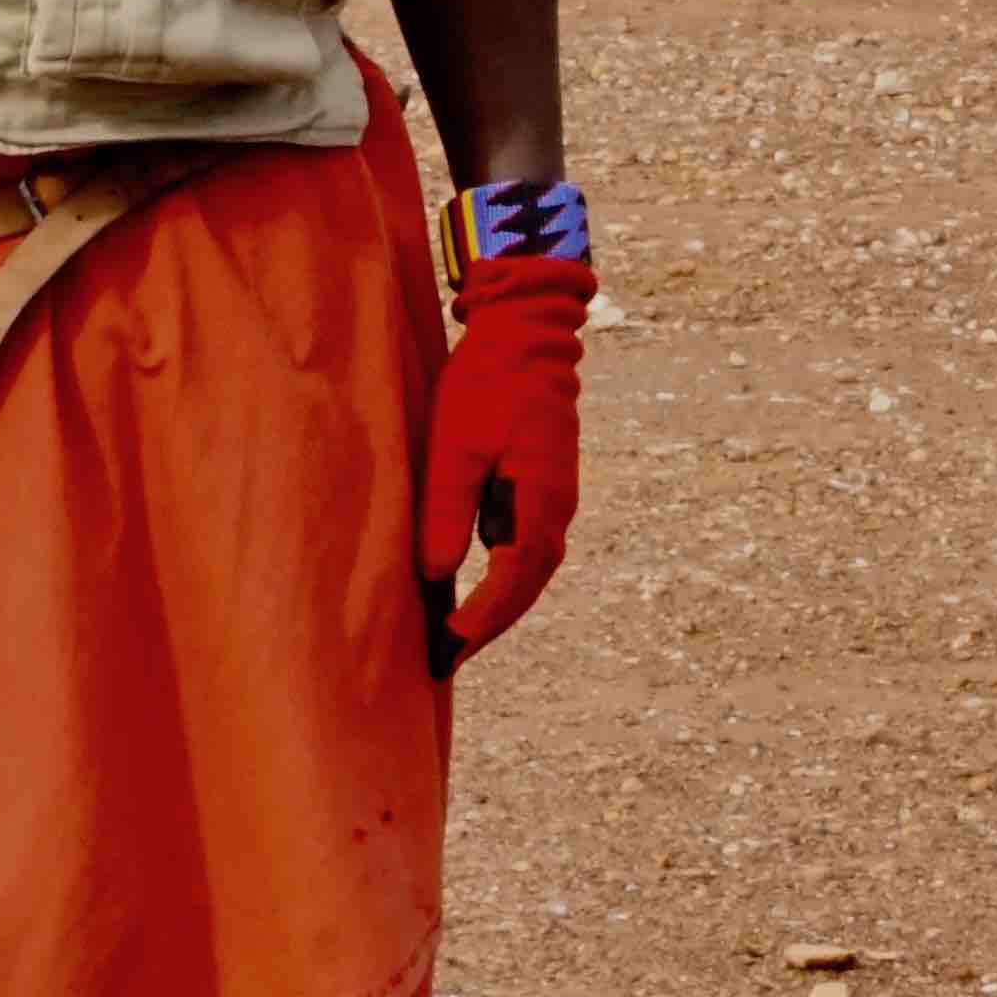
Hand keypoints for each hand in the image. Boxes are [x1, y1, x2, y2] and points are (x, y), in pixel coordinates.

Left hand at [419, 252, 588, 666]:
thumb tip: (439, 575)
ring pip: (530, 570)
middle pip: (526, 586)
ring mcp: (555, 499)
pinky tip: (472, 589)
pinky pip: (526, 547)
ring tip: (458, 636)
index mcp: (539, 502)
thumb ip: (448, 512)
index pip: (511, 581)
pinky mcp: (544, 488)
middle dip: (490, 626)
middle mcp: (556, 509)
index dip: (480, 621)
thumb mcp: (454, 447)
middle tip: (449, 658)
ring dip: (498, 606)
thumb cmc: (484, 386)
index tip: (449, 648)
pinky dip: (503, 576)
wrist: (525, 337)